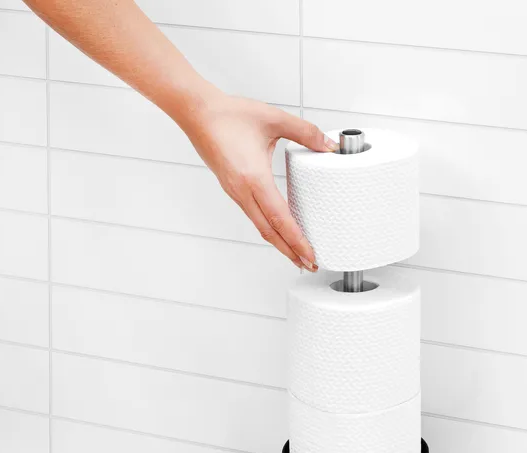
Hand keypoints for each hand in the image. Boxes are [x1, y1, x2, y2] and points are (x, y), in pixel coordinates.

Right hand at [179, 85, 337, 269]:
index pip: (280, 219)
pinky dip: (269, 229)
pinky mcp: (233, 190)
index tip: (310, 255)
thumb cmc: (230, 115)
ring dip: (280, 243)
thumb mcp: (274, 118)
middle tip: (309, 265)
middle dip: (291, 252)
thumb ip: (305, 132)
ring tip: (297, 254)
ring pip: (260, 227)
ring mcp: (236, 193)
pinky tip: (279, 230)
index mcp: (254, 179)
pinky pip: (253, 216)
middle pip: (270, 233)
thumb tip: (329, 146)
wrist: (197, 113)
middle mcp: (243, 192)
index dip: (296, 240)